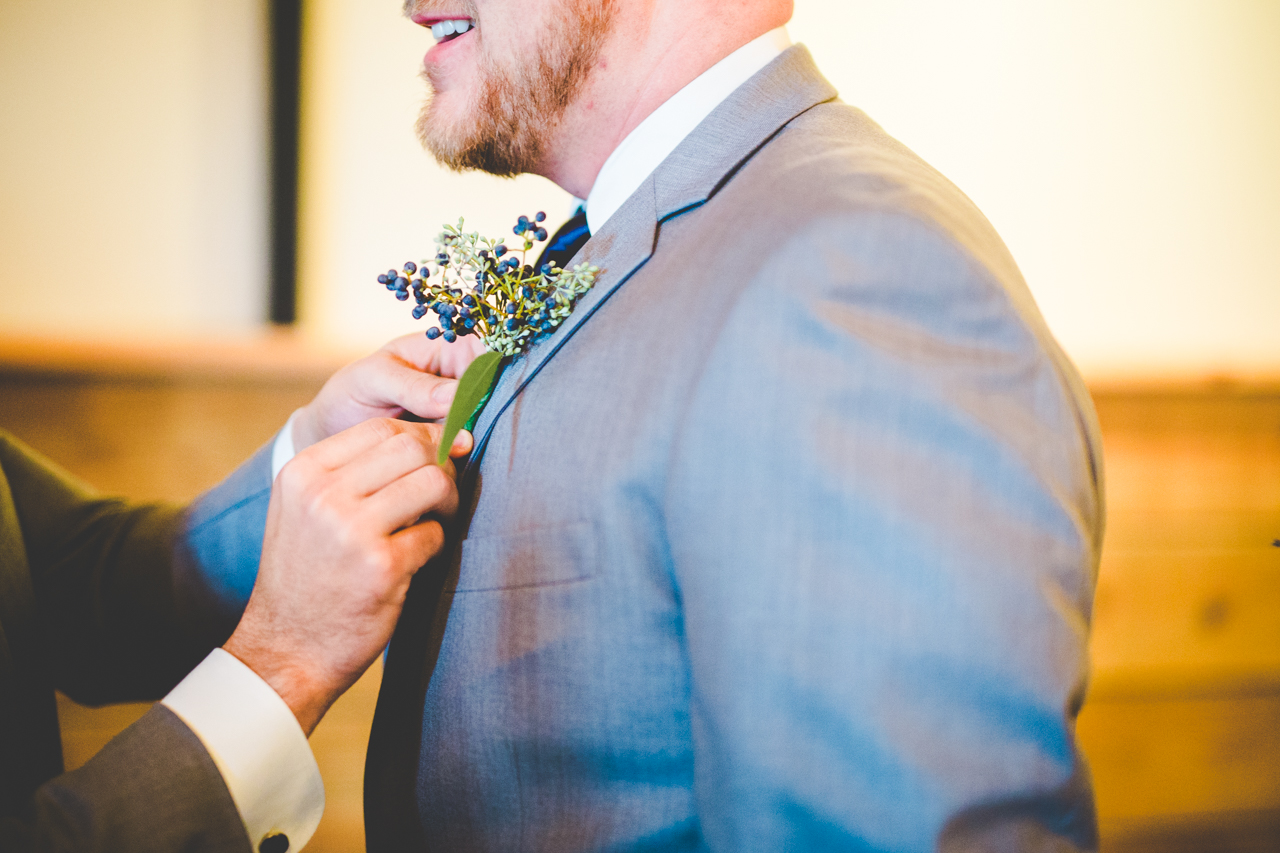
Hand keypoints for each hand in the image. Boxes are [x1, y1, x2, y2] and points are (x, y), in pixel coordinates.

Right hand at [223, 418, 471, 734]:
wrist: (286, 649)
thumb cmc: (306, 576)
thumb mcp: (305, 510)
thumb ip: (349, 471)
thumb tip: (427, 436)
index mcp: (304, 473)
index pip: (381, 427)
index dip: (422, 435)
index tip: (441, 451)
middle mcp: (324, 494)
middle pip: (412, 446)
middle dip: (442, 462)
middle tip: (445, 489)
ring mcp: (352, 530)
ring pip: (433, 482)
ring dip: (448, 500)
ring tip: (435, 520)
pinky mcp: (381, 567)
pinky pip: (435, 534)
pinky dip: (436, 544)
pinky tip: (417, 559)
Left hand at [292, 332, 485, 451]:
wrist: (334, 435)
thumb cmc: (350, 395)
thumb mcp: (373, 380)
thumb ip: (411, 385)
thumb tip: (456, 396)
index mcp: (449, 347)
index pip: (490, 352)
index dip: (497, 372)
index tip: (482, 399)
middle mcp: (465, 378)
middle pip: (500, 389)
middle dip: (491, 410)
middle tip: (469, 431)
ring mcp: (467, 412)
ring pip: (494, 421)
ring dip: (484, 436)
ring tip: (459, 449)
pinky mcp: (462, 442)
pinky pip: (479, 446)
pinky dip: (473, 456)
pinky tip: (458, 463)